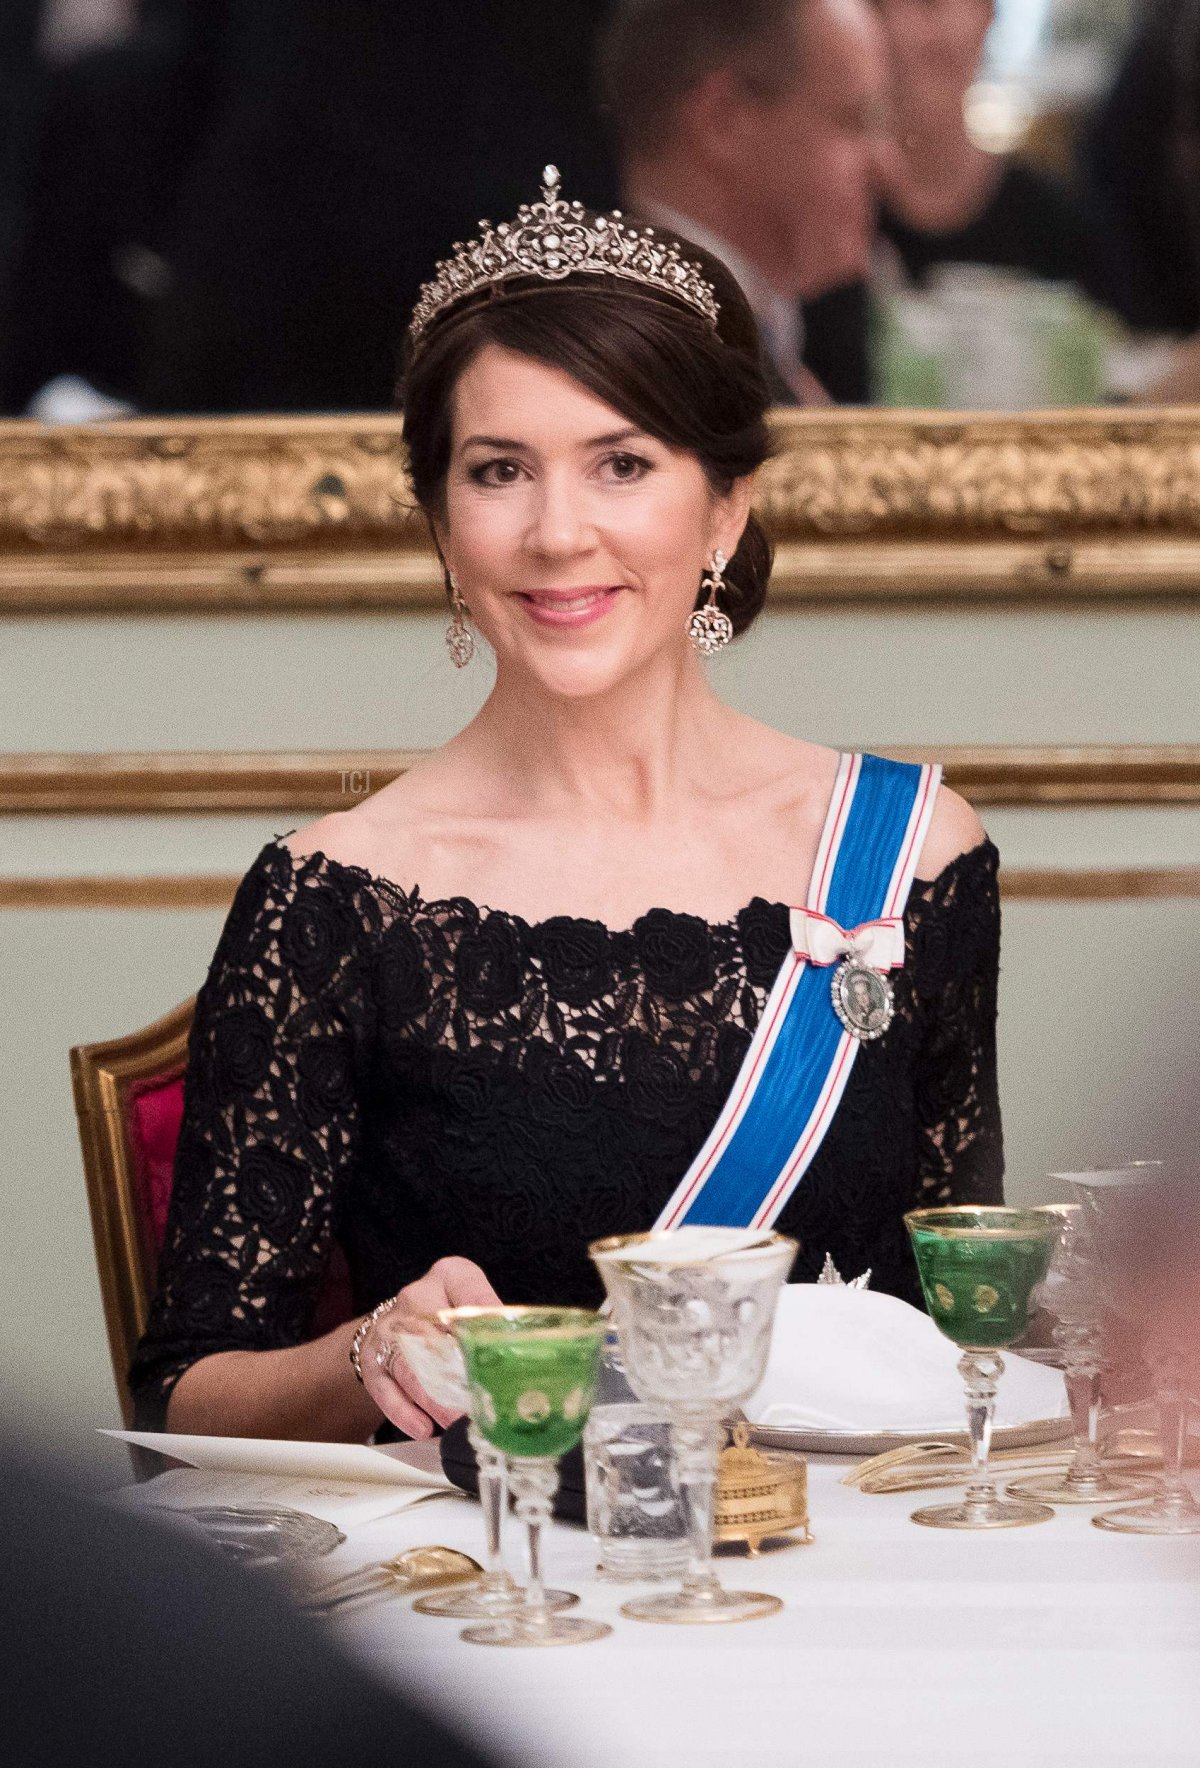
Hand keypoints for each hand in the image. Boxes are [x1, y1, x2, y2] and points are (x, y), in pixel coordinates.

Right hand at [359, 1257, 500, 1439]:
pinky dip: (403, 1412)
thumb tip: (516, 1345)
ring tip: (455, 1422)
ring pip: (409, 1368)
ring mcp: (388, 1331)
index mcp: (447, 1277)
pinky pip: (384, 1389)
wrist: (398, 1314)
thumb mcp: (473, 1295)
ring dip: (433, 1400)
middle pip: (434, 1338)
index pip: (470, 1294)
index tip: (500, 1353)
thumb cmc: (445, 1307)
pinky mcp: (372, 1360)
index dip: (485, 1325)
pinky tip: (424, 1429)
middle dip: (456, 1377)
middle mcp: (412, 1299)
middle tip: (478, 1404)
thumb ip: (493, 1314)